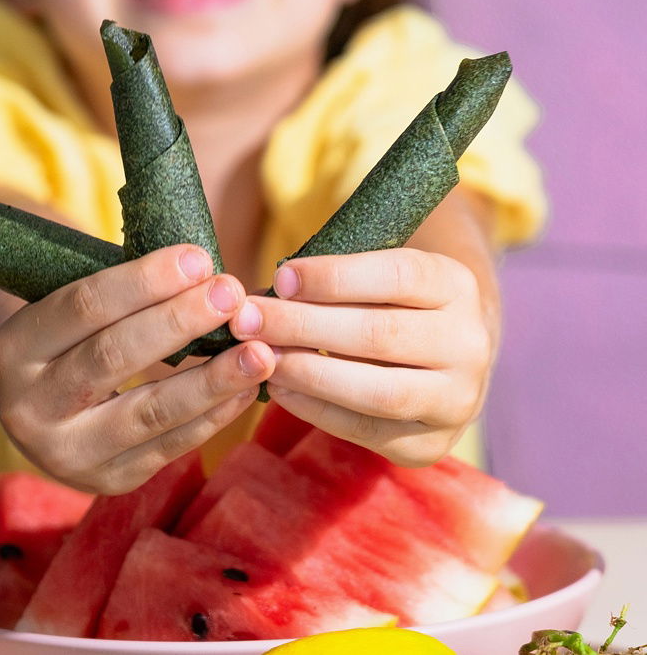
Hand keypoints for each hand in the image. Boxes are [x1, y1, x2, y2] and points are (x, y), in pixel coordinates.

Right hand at [0, 244, 274, 493]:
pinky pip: (170, 446)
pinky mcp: (106, 481)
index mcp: (13, 347)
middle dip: (180, 322)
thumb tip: (202, 271)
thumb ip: (122, 290)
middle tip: (232, 294)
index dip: (145, 281)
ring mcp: (65, 453)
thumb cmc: (69, 333)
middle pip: (113, 358)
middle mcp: (28, 407)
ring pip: (148, 413)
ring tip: (259, 351)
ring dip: (211, 380)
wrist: (36, 404)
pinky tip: (248, 387)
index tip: (198, 258)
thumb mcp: (68, 302)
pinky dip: (214, 415)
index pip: (84, 307)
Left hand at [229, 248, 491, 466]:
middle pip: (380, 334)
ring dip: (308, 372)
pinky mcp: (431, 444)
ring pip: (377, 391)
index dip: (334, 278)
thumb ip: (333, 279)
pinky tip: (279, 387)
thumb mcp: (376, 274)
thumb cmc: (388, 303)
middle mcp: (469, 343)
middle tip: (248, 320)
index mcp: (456, 285)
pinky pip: (365, 429)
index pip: (396, 277)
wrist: (443, 358)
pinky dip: (315, 408)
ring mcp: (458, 400)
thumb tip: (268, 296)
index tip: (280, 278)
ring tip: (260, 357)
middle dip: (303, 326)